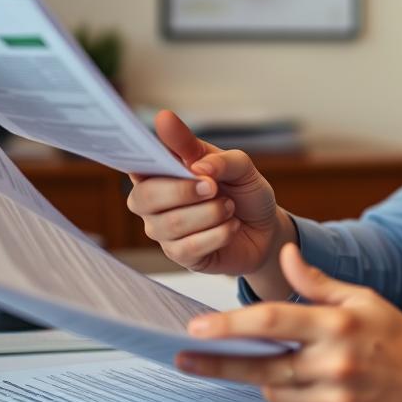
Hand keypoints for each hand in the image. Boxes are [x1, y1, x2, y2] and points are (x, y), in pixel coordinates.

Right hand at [127, 110, 294, 280]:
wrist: (264, 228)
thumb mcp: (239, 166)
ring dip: (211, 213)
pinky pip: (189, 247)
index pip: (136, 160)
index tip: (165, 147)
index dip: (144, 156)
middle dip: (183, 190)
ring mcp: (162, 229)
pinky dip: (219, 234)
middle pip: (144, 196)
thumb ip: (216, 158)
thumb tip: (197, 166)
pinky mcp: (178, 254)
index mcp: (161, 168)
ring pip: (172, 223)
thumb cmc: (243, 191)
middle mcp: (152, 199)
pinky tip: (232, 226)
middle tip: (213, 187)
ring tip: (229, 207)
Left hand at [177, 244, 401, 401]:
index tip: (198, 328)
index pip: (271, 323)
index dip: (229, 326)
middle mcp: (335, 365)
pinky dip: (290, 399)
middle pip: (260, 367)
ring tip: (269, 365)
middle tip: (188, 359)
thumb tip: (286, 256)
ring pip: (275, 393)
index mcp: (339, 326)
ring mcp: (337, 400)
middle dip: (218, 363)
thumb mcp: (364, 299)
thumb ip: (318, 282)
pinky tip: (301, 386)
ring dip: (264, 380)